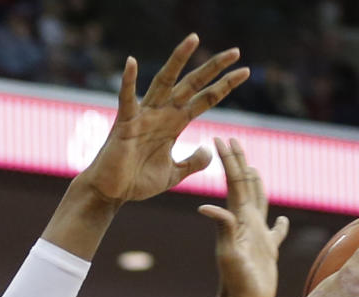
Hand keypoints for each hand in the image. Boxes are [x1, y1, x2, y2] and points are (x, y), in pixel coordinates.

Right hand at [80, 36, 248, 206]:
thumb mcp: (174, 174)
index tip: (245, 72)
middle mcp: (162, 113)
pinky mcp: (125, 124)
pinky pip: (126, 99)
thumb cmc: (138, 181)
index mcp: (174, 123)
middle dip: (213, 69)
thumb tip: (209, 150)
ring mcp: (144, 115)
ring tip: (194, 39)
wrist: (113, 193)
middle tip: (236, 52)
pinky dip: (128, 81)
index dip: (224, 86)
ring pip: (164, 82)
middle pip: (191, 84)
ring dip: (178, 60)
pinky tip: (132, 62)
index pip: (204, 100)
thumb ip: (192, 162)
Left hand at [197, 138, 288, 296]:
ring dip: (256, 184)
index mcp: (239, 220)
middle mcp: (247, 224)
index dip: (229, 160)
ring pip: (259, 203)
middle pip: (245, 186)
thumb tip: (205, 208)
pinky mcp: (268, 252)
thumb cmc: (235, 282)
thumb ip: (222, 229)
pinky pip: (276, 233)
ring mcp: (258, 237)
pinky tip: (282, 219)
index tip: (222, 138)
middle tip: (235, 140)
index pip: (234, 183)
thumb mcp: (228, 254)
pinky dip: (280, 224)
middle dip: (239, 162)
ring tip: (253, 168)